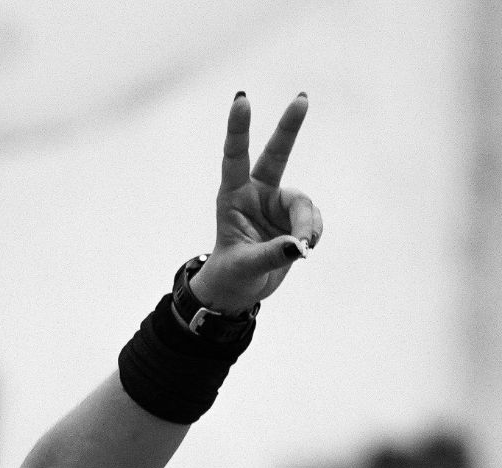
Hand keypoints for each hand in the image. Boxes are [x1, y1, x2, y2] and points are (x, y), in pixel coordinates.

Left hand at [189, 93, 323, 312]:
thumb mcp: (245, 266)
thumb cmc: (232, 275)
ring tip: (301, 249)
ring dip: (306, 225)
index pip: (234, 157)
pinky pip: (313, 219)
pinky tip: (303, 249)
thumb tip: (298, 245)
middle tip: (302, 98)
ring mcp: (277, 203)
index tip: (242, 100)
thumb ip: (271, 255)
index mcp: (232, 197)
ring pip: (304, 203)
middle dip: (289, 127)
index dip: (238, 129)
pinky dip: (312, 234)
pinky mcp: (295, 217)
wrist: (240, 290)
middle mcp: (256, 193)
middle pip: (277, 154)